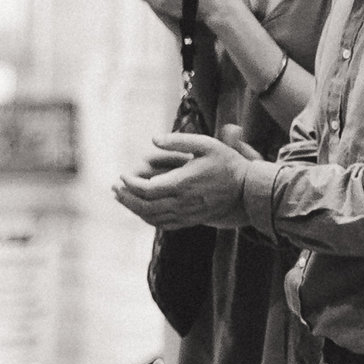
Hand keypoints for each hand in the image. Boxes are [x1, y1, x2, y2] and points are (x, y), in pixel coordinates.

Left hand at [113, 129, 261, 229]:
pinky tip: (140, 210)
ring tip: (121, 197)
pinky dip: (147, 218)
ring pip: (152, 217)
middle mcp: (183, 202)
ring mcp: (187, 214)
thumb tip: (154, 139)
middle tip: (114, 187)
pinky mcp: (192, 220)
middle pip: (145, 206)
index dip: (130, 184)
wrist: (248, 189)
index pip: (147, 189)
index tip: (122, 175)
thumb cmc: (227, 163)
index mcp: (183, 184)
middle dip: (126, 197)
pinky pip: (164, 224)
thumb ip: (179, 140)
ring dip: (133, 208)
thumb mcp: (206, 144)